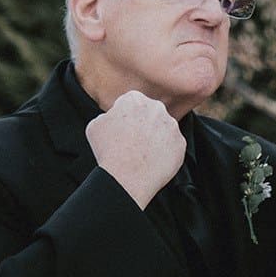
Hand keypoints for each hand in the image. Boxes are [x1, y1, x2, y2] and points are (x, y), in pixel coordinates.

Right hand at [86, 91, 186, 208]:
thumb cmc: (108, 151)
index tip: (122, 130)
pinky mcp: (180, 144)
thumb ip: (107, 115)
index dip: (125, 117)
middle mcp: (157, 108)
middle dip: (143, 125)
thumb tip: (113, 118)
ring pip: (163, 130)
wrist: (125, 176)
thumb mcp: (95, 125)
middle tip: (133, 142)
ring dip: (155, 138)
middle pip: (150, 114)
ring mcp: (172, 126)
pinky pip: (173, 146)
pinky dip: (165, 153)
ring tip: (142, 154)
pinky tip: (153, 162)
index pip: (132, 103)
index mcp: (135, 99)